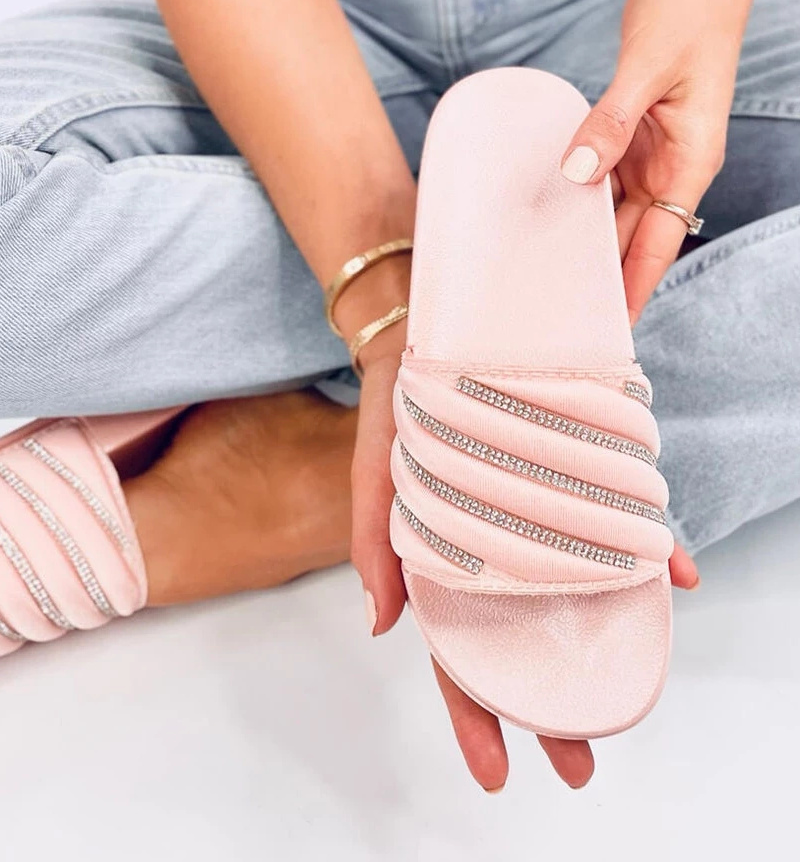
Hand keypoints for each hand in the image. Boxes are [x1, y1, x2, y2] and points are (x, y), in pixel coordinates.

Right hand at [350, 319, 699, 791]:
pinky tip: (672, 579)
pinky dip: (641, 556)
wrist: (436, 325)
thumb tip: (379, 625)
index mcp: (442, 560)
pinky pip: (605, 529)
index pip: (456, 652)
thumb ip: (372, 538)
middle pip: (519, 645)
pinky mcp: (564, 482)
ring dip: (594, 650)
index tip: (497, 770)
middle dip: (547, 710)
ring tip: (620, 703)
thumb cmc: (400, 402)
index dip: (475, 712)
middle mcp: (492, 549)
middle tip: (578, 764)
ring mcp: (530, 520)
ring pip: (565, 599)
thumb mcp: (376, 465)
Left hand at [560, 0, 749, 324]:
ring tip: (544, 279)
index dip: (635, 286)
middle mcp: (672, 166)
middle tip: (558, 314)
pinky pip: (601, 179)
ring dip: (585, 241)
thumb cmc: (688, 14)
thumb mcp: (646, 67)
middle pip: (633, 236)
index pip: (660, 241)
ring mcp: (651, 153)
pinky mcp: (631, 134)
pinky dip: (577, 198)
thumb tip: (577, 171)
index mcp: (689, 160)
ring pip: (614, 212)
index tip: (612, 328)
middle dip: (602, 276)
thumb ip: (610, 122)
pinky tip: (546, 217)